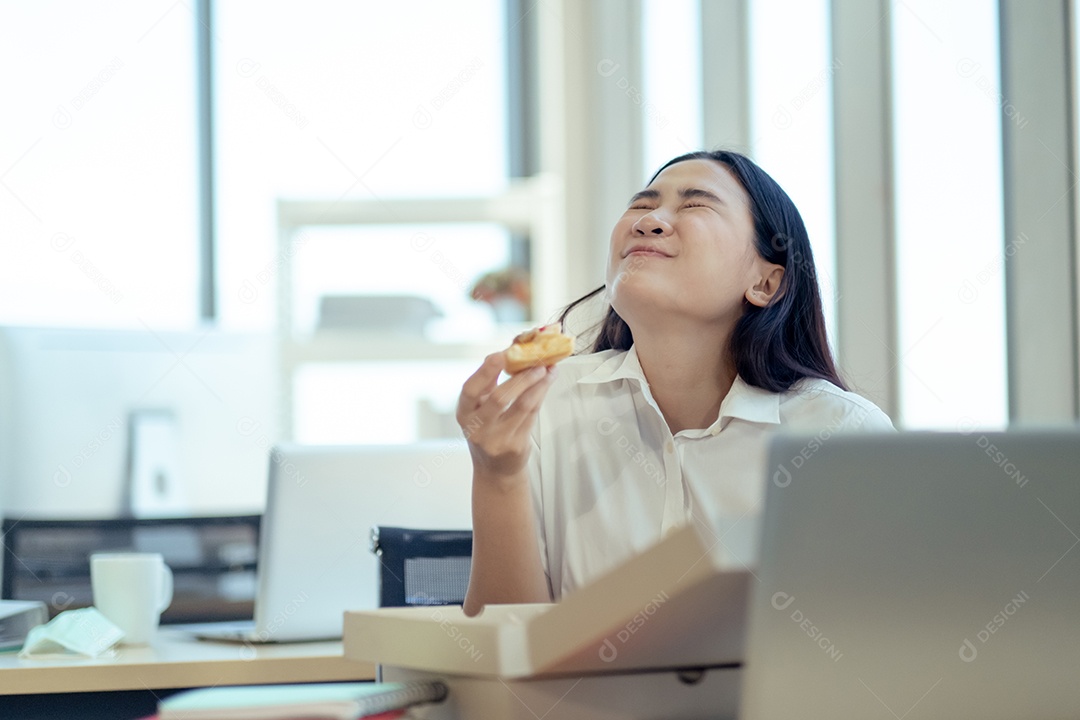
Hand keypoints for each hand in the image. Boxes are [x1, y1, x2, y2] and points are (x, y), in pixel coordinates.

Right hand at [456, 352, 555, 480]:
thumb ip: (489, 381)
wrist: (495, 468)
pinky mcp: (515, 446)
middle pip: (500, 399)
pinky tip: (547, 382)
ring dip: (538, 384)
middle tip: (537, 361)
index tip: (502, 354)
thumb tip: (511, 348)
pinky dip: (541, 395)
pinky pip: (532, 415)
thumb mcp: (480, 407)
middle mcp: (477, 428)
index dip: (485, 371)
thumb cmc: (488, 428)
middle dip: (521, 377)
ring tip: (548, 369)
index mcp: (464, 413)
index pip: (470, 390)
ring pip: (522, 406)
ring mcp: (496, 439)